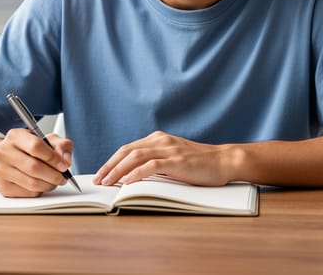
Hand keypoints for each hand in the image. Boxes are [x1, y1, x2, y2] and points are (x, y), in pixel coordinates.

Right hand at [0, 128, 73, 197]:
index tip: (64, 165)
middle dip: (54, 175)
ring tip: (54, 181)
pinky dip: (40, 191)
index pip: (36, 146)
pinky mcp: (3, 187)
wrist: (5, 158)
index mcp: (15, 136)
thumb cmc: (27, 149)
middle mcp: (3, 152)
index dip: (53, 158)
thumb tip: (66, 160)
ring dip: (49, 185)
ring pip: (32, 183)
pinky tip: (42, 185)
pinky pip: (28, 193)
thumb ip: (61, 145)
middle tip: (62, 177)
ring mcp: (0, 170)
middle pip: (34, 167)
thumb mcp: (46, 139)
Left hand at [93, 131, 230, 186]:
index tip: (101, 173)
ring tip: (107, 182)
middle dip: (109, 166)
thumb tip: (133, 176)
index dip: (112, 161)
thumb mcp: (173, 160)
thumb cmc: (200, 164)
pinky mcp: (177, 160)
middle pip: (127, 151)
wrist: (224, 161)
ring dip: (118, 170)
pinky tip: (127, 181)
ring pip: (135, 157)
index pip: (128, 149)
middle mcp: (160, 141)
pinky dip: (136, 173)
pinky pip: (151, 166)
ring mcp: (169, 149)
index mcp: (158, 139)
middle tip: (97, 179)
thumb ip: (156, 163)